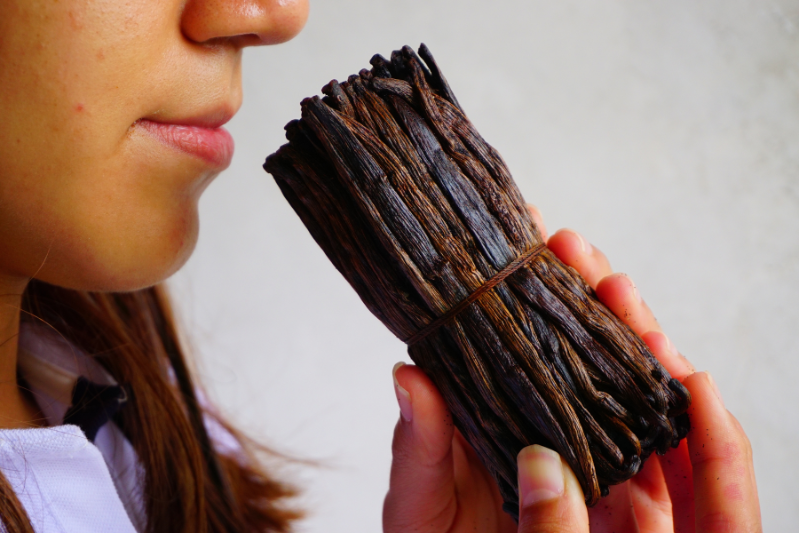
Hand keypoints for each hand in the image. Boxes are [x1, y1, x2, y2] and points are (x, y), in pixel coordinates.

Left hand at [383, 205, 761, 531]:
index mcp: (484, 408)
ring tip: (615, 285)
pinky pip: (647, 433)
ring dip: (620, 324)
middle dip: (576, 287)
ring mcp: (581, 444)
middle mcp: (536, 416)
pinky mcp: (621, 485)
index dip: (518, 279)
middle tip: (572, 247)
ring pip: (611, 372)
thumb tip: (408, 376)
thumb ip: (418, 447)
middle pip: (566, 340)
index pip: (507, 331)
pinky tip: (658, 355)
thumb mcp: (417, 503)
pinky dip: (659, 392)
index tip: (525, 228)